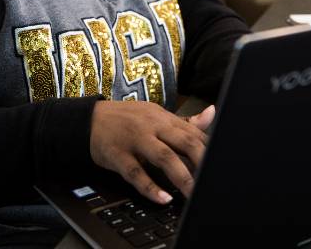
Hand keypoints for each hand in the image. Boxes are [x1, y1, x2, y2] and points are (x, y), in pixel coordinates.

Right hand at [89, 101, 215, 203]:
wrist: (90, 119)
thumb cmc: (128, 120)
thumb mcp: (156, 116)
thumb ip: (184, 121)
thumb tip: (212, 113)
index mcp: (163, 117)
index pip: (193, 132)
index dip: (209, 149)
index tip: (220, 164)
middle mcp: (151, 126)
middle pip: (183, 142)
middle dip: (202, 161)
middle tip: (212, 180)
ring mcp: (134, 140)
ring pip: (163, 157)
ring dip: (181, 177)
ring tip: (193, 193)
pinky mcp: (118, 155)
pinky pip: (135, 173)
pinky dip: (150, 187)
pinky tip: (163, 198)